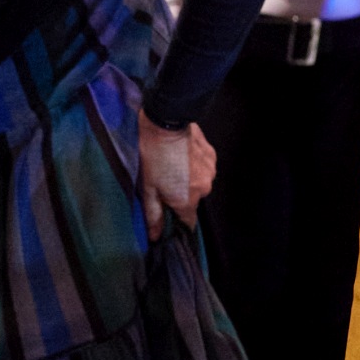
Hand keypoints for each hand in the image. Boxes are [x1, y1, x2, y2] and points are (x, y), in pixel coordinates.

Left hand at [139, 119, 213, 235]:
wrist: (166, 123)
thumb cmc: (152, 156)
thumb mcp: (148, 188)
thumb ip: (154, 214)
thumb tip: (155, 236)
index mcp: (187, 200)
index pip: (189, 222)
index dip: (178, 221)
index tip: (170, 214)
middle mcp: (204, 189)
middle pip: (193, 200)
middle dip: (180, 195)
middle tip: (164, 182)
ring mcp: (211, 171)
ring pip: (199, 182)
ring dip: (188, 179)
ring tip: (172, 165)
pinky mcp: (212, 155)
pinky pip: (204, 167)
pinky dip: (194, 165)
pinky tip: (182, 155)